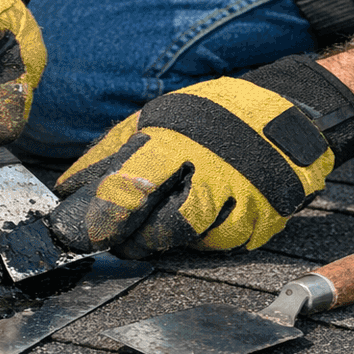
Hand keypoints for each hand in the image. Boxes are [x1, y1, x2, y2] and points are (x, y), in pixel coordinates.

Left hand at [48, 55, 353, 257]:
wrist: (287, 109)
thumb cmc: (208, 115)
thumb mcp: (154, 119)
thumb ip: (110, 154)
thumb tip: (66, 190)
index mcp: (177, 139)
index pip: (132, 185)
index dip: (104, 217)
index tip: (83, 234)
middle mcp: (214, 168)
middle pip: (168, 225)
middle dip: (137, 240)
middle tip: (120, 241)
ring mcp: (246, 196)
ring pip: (198, 240)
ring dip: (171, 242)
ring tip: (157, 231)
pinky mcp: (267, 218)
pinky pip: (227, 245)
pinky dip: (207, 240)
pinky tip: (201, 222)